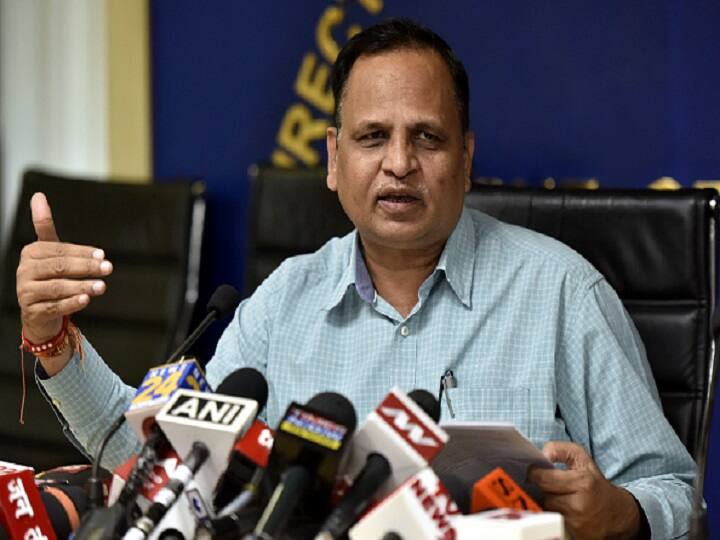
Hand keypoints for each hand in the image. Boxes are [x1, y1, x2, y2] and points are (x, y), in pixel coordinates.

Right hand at [16, 193, 112, 345]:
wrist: (39, 311)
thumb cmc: (49, 276)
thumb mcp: (49, 251)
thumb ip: (44, 225)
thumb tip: (38, 195)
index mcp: (31, 253)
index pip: (59, 250)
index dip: (82, 252)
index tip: (102, 255)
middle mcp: (24, 271)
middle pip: (59, 267)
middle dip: (86, 267)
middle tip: (108, 268)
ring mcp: (26, 292)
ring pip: (57, 288)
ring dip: (82, 286)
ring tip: (102, 286)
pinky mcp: (33, 311)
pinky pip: (54, 307)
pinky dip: (71, 303)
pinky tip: (86, 300)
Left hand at [528, 441, 640, 539]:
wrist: (617, 513)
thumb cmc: (594, 483)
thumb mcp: (581, 458)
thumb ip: (559, 449)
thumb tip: (541, 455)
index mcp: (582, 482)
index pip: (542, 478)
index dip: (534, 473)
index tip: (534, 472)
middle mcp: (580, 505)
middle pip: (543, 495)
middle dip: (544, 489)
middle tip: (552, 486)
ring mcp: (578, 524)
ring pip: (548, 509)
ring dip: (550, 503)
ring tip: (562, 498)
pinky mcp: (577, 536)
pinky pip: (554, 522)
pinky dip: (556, 516)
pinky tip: (564, 512)